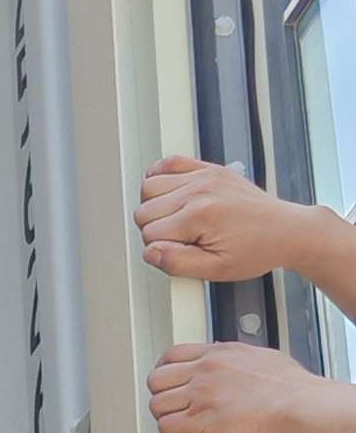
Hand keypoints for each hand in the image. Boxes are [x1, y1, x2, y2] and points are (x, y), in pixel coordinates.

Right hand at [134, 156, 316, 281]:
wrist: (287, 230)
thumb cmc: (257, 249)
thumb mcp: (216, 269)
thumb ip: (177, 263)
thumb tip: (150, 252)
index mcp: (200, 216)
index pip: (150, 234)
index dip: (160, 249)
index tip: (179, 251)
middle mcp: (200, 191)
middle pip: (144, 210)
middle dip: (155, 229)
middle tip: (177, 238)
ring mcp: (204, 177)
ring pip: (149, 187)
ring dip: (154, 205)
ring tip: (172, 218)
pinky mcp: (210, 170)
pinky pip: (168, 163)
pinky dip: (159, 176)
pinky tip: (168, 192)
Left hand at [145, 339, 346, 432]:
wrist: (302, 406)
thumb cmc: (291, 388)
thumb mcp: (261, 358)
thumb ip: (238, 359)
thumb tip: (232, 364)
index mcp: (219, 353)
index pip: (173, 354)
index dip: (164, 371)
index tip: (167, 382)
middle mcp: (206, 370)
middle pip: (157, 379)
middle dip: (161, 395)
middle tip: (170, 406)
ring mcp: (202, 394)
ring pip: (157, 404)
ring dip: (163, 417)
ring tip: (176, 424)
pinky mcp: (202, 419)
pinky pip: (167, 427)